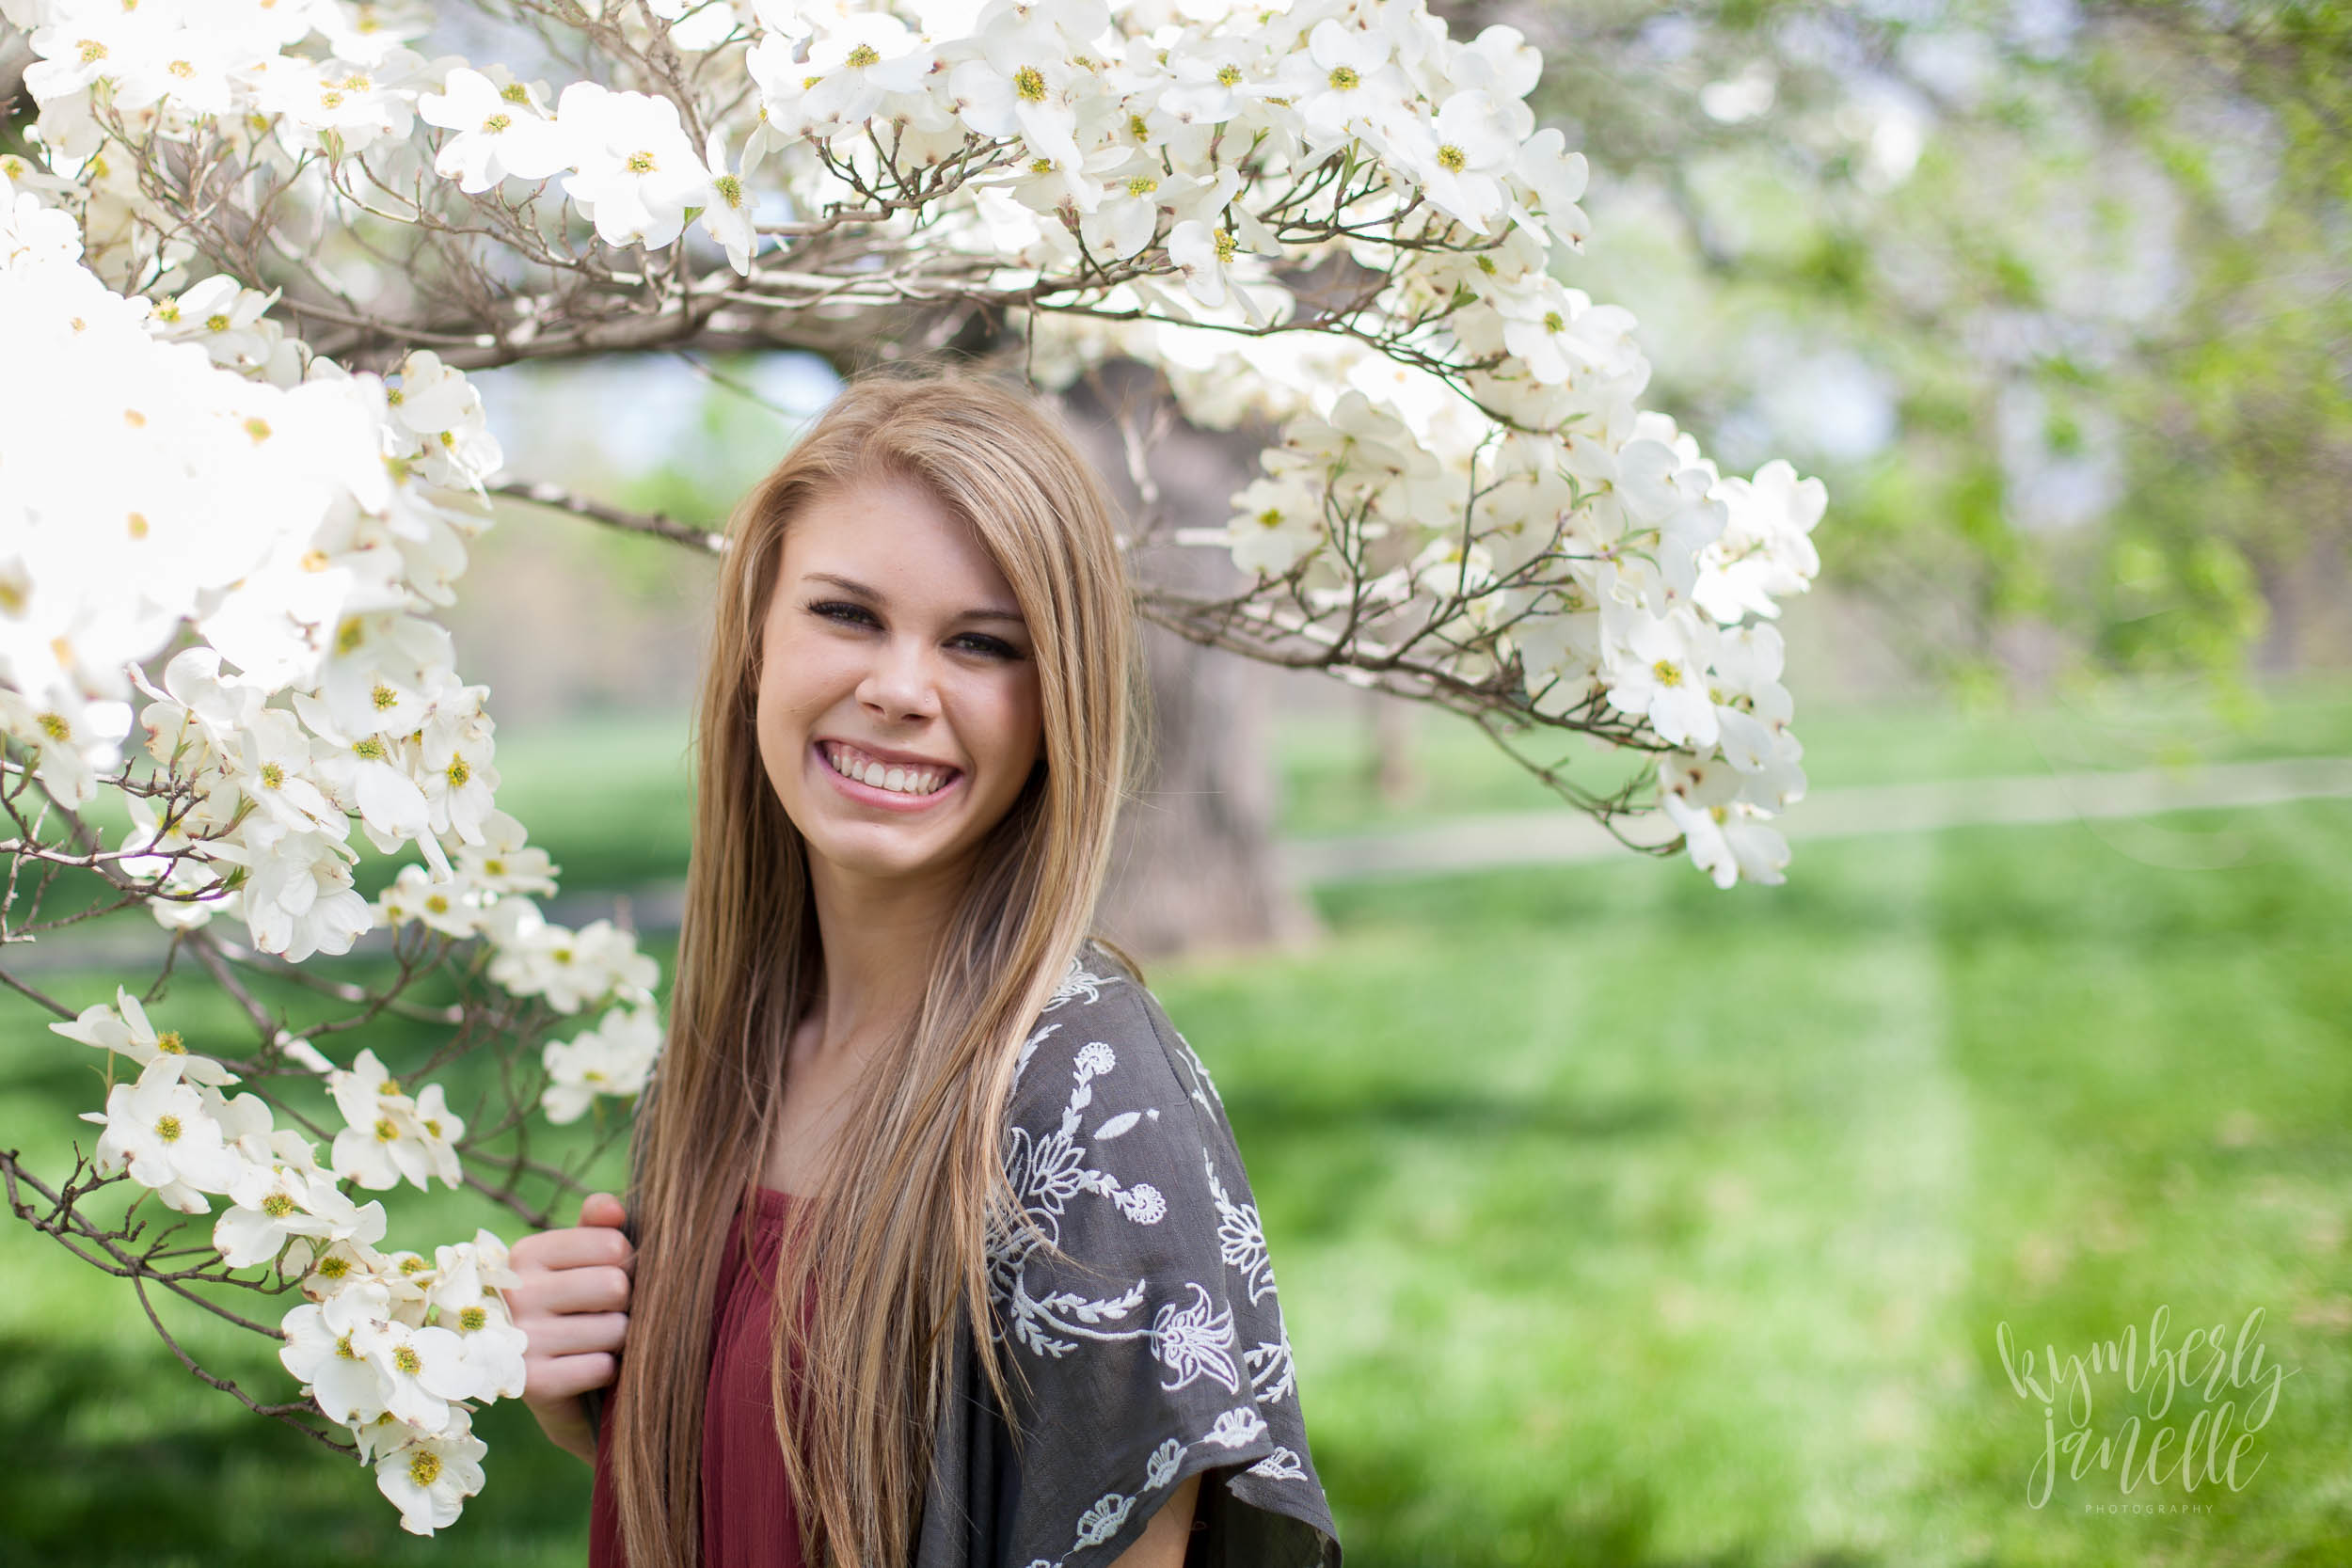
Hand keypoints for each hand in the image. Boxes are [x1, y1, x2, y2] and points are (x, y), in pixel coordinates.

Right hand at [506, 1191, 632, 1462]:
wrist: (545, 1382)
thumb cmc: (571, 1305)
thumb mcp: (579, 1261)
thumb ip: (598, 1227)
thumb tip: (612, 1207)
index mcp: (526, 1253)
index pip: (613, 1245)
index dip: (627, 1264)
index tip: (610, 1275)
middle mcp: (515, 1293)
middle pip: (615, 1287)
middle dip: (626, 1304)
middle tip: (607, 1313)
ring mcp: (520, 1339)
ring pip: (615, 1330)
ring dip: (619, 1340)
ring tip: (597, 1341)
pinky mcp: (533, 1384)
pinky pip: (603, 1367)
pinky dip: (608, 1371)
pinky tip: (588, 1367)